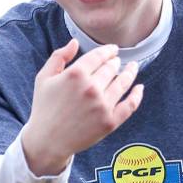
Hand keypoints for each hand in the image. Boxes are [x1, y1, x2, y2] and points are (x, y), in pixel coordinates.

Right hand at [23, 40, 143, 175]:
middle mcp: (91, 88)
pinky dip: (137, 95)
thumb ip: (59, 57)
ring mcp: (102, 106)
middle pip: (111, 68)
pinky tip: (139, 87)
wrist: (48, 140)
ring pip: (123, 83)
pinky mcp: (110, 122)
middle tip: (118, 62)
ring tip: (133, 67)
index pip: (99, 56)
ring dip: (130, 73)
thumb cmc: (44, 107)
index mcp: (75, 74)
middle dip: (116, 63)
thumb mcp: (44, 78)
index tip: (113, 50)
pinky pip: (130, 105)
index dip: (108, 50)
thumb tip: (75, 42)